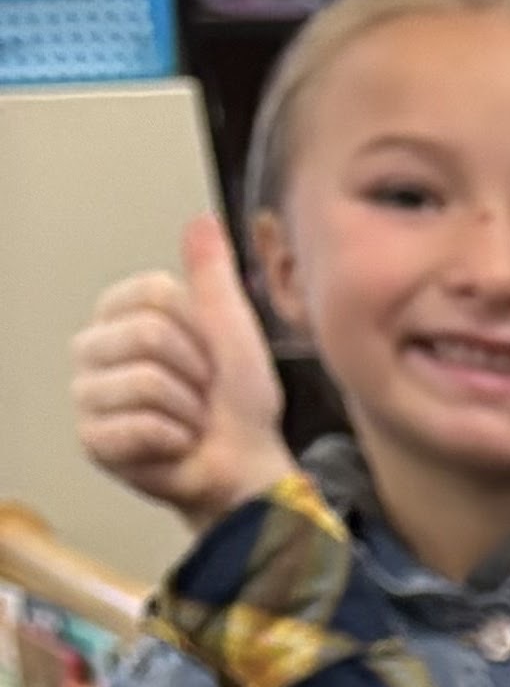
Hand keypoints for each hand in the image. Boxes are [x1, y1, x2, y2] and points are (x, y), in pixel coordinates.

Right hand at [69, 214, 295, 534]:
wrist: (245, 466)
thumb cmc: (238, 402)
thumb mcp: (233, 330)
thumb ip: (213, 276)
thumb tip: (202, 221)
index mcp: (120, 313)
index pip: (152, 292)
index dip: (197, 328)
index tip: (209, 355)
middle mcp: (93, 347)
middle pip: (147, 334)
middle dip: (194, 372)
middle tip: (201, 394)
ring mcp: (87, 394)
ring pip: (145, 382)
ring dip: (188, 410)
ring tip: (189, 421)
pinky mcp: (92, 439)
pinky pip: (140, 426)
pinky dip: (174, 441)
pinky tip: (175, 447)